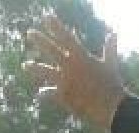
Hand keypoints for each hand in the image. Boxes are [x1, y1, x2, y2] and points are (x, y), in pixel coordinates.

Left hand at [26, 16, 125, 131]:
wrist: (110, 107)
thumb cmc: (112, 84)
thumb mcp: (110, 64)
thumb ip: (109, 48)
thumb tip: (113, 33)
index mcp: (81, 56)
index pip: (66, 38)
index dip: (56, 27)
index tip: (47, 18)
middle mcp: (70, 66)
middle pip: (51, 50)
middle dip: (40, 40)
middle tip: (29, 33)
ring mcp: (64, 80)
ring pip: (45, 71)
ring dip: (34, 68)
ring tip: (25, 65)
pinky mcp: (62, 95)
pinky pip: (49, 93)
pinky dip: (45, 93)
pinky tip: (40, 93)